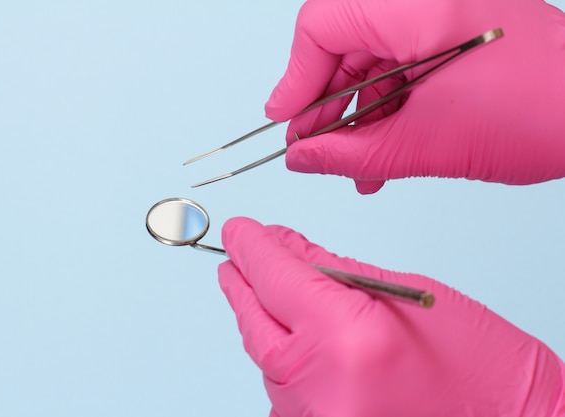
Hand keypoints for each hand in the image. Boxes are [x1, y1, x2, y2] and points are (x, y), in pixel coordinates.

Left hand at [218, 217, 564, 416]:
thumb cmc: (482, 369)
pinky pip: (283, 392)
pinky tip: (290, 338)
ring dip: (263, 322)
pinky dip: (283, 361)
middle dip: (244, 285)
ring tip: (265, 291)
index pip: (276, 278)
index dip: (252, 249)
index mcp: (346, 340)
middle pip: (256, 324)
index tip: (240, 232)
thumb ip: (333, 272)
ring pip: (266, 360)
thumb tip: (284, 248)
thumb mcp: (408, 297)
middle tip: (237, 258)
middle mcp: (320, 389)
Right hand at [266, 0, 564, 193]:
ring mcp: (439, 12)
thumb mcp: (425, 143)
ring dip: (356, 118)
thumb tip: (301, 158)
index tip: (286, 122)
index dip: (295, 80)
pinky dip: (386, 110)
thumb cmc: (540, 111)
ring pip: (369, 62)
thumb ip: (349, 153)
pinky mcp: (451, 33)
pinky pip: (399, 67)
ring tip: (355, 168)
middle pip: (341, 45)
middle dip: (325, 107)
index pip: (321, 27)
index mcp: (413, 4)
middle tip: (315, 152)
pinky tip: (381, 153)